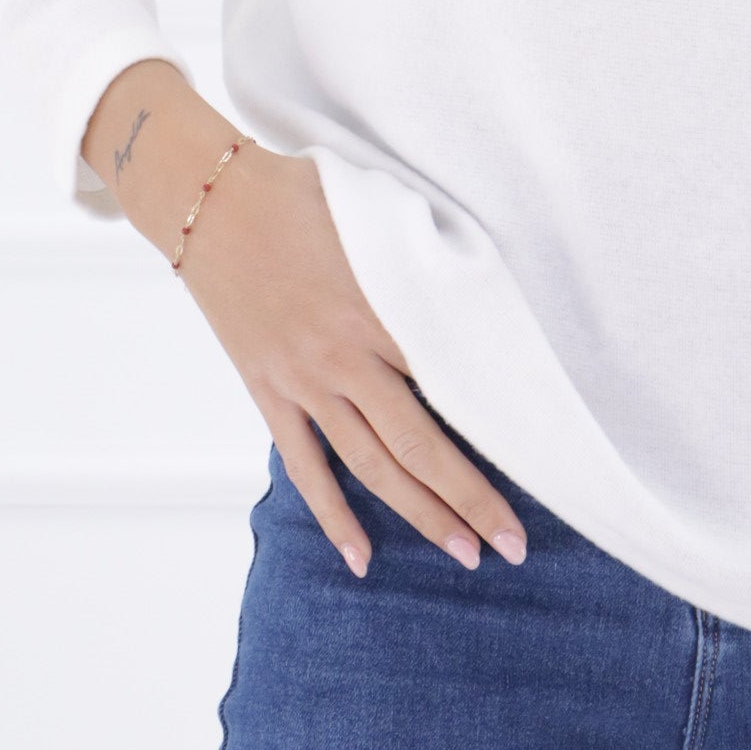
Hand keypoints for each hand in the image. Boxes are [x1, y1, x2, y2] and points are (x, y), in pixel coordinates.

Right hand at [83, 63, 526, 579]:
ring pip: (371, 465)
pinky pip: (305, 465)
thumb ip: (423, 261)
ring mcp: (304, 380)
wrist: (211, 201)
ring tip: (462, 553)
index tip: (539, 464)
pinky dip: (332, 514)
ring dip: (419, 513)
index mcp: (382, 308)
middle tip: (511, 545)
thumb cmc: (304, 193)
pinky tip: (360, 555)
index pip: (453, 384)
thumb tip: (479, 290)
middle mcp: (345, 356)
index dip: (497, 428)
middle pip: (419, 445)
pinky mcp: (270, 391)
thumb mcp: (378, 215)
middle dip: (470, 499)